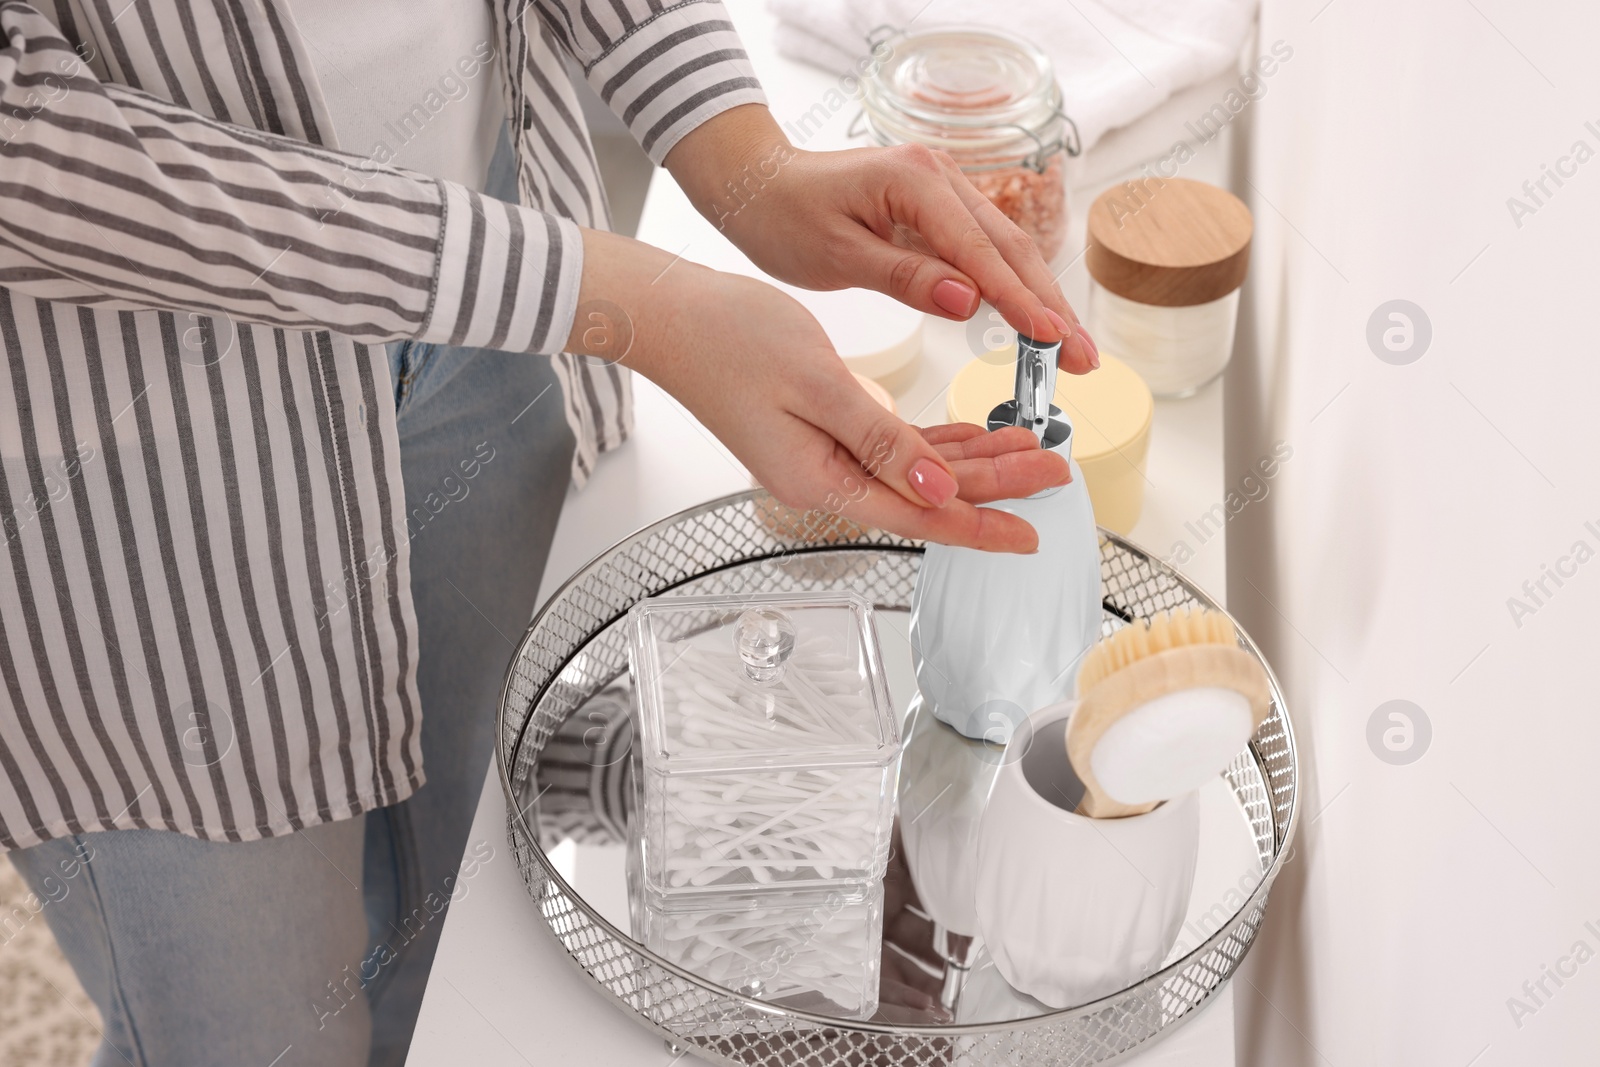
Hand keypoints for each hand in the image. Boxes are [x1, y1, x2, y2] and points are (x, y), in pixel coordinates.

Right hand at [569, 231, 1071, 551]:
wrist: (672, 316)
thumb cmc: (731, 339)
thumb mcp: (818, 384)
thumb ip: (883, 441)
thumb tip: (940, 492)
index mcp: (821, 479)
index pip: (920, 517)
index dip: (981, 526)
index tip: (1032, 534)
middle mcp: (824, 478)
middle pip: (927, 496)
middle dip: (994, 487)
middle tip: (1057, 473)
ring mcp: (822, 457)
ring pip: (916, 470)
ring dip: (972, 463)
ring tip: (1031, 450)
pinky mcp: (822, 431)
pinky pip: (892, 447)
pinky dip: (935, 443)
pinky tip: (970, 436)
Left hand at [665, 104, 1098, 374]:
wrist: (758, 184)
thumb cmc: (784, 217)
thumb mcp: (836, 255)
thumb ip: (905, 277)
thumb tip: (971, 302)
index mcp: (913, 181)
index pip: (979, 250)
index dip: (1020, 299)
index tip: (1053, 339)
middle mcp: (940, 176)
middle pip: (1010, 247)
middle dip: (1050, 305)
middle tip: (1085, 359)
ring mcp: (945, 189)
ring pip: (1006, 249)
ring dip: (1041, 299)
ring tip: (1073, 350)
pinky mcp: (940, 208)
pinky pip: (985, 250)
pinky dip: (1012, 288)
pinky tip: (1035, 323)